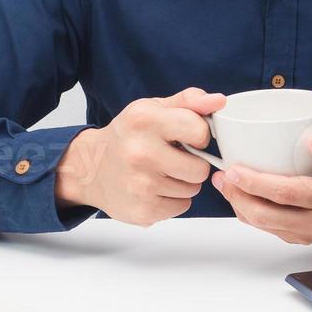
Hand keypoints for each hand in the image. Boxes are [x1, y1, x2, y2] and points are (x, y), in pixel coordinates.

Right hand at [54, 87, 221, 226]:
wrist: (91, 169)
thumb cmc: (130, 135)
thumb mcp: (154, 108)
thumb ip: (190, 101)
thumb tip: (219, 100)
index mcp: (145, 120)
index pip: (199, 130)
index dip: (200, 135)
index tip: (189, 136)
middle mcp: (140, 153)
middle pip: (200, 168)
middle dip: (194, 163)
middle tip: (176, 158)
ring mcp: (141, 185)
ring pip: (193, 189)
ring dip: (184, 182)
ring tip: (163, 172)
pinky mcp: (143, 210)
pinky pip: (182, 206)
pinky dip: (174, 199)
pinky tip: (156, 188)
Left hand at [210, 130, 311, 244]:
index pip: (288, 193)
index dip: (256, 182)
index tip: (234, 168)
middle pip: (268, 214)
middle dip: (238, 195)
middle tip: (222, 174)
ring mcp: (308, 234)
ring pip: (263, 224)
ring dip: (239, 204)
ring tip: (225, 182)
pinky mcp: (298, 238)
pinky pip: (267, 228)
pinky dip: (248, 212)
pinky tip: (241, 194)